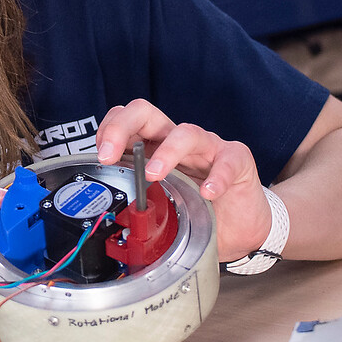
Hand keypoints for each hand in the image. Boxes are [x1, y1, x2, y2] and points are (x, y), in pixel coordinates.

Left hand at [97, 99, 271, 262]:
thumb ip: (138, 201)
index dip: (110, 130)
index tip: (100, 156)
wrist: (240, 228)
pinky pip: (228, 161)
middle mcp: (179, 142)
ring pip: (186, 133)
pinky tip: (208, 192)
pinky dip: (217, 176)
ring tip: (154, 174)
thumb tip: (107, 214)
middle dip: (122, 128)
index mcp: (156, 148)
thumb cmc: (199, 211)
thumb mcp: (161, 206)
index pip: (127, 121)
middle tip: (109, 155)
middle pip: (148, 113)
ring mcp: (209, 148)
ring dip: (166, 152)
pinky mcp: (238, 160)